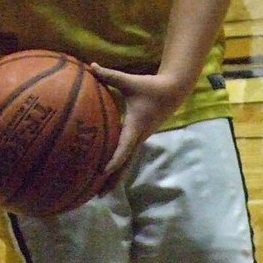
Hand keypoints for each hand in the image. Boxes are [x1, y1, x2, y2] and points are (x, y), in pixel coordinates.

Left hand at [90, 63, 188, 181]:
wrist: (172, 92)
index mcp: (135, 127)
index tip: (103, 171)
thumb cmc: (150, 87)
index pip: (124, 147)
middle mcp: (138, 137)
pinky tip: (106, 172)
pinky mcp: (139, 138)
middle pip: (125, 164)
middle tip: (97, 195)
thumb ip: (110, 75)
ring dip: (115, 177)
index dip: (114, 159)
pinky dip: (118, 165)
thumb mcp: (130, 81)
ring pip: (127, 162)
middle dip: (112, 180)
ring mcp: (139, 140)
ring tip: (99, 191)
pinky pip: (127, 155)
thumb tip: (91, 67)